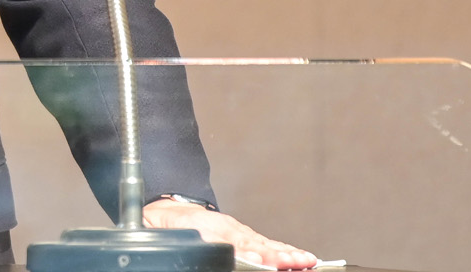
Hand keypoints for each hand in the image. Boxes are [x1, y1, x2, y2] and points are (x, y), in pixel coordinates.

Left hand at [143, 199, 317, 269]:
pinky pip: (262, 241)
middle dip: (284, 255)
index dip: (262, 256)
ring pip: (265, 243)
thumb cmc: (172, 223)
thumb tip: (244, 256)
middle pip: (261, 245)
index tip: (277, 262)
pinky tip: (291, 254)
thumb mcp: (186, 233)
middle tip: (303, 262)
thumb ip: (211, 246)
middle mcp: (230, 230)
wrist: (164, 208)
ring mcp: (235, 231)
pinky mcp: (238, 232)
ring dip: (286, 252)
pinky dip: (279, 248)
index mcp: (217, 230)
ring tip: (306, 260)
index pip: (245, 247)